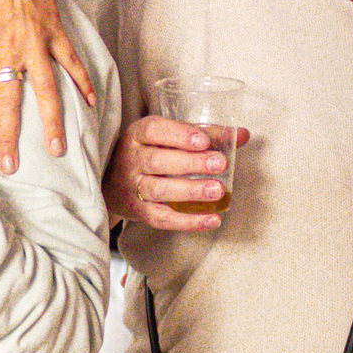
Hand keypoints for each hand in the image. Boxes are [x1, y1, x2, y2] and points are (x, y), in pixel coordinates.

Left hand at [0, 0, 96, 172]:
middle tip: (10, 166)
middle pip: (9, 105)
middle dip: (8, 139)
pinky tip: (90, 104)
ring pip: (47, 92)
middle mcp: (10, 53)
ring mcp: (37, 44)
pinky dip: (83, 83)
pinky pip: (72, 63)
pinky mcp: (56, 32)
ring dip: (52, 123)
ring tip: (56, 149)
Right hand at [103, 116, 249, 231]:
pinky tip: (212, 219)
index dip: (178, 135)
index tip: (203, 140)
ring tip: (218, 191)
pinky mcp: (137, 211)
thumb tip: (242, 134)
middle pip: (157, 161)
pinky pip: (161, 218)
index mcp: (137, 135)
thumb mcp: (167, 138)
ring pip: (159, 189)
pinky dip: (187, 221)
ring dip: (190, 191)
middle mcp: (130, 159)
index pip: (154, 131)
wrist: (110, 183)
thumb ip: (205, 135)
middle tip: (220, 164)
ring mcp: (132, 187)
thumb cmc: (148, 153)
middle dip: (191, 163)